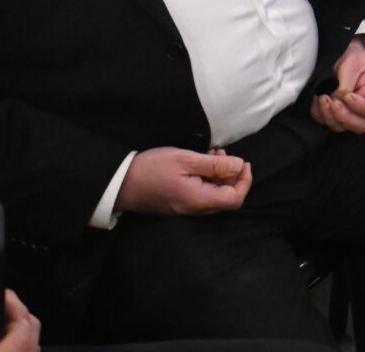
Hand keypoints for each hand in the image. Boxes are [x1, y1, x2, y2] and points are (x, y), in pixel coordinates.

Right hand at [116, 147, 250, 216]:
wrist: (119, 183)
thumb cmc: (151, 168)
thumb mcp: (185, 159)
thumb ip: (214, 164)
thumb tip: (239, 166)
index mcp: (198, 200)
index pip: (235, 199)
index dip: (244, 181)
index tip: (243, 162)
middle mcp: (193, 210)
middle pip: (226, 199)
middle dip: (232, 175)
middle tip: (222, 154)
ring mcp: (184, 209)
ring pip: (214, 196)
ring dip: (219, 175)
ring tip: (211, 154)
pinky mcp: (177, 205)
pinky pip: (201, 195)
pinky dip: (207, 180)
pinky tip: (199, 164)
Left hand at [309, 39, 364, 133]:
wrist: (340, 53)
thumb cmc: (350, 55)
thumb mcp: (351, 63)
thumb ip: (345, 83)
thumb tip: (336, 100)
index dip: (361, 107)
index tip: (348, 96)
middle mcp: (362, 106)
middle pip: (360, 125)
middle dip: (344, 117)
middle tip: (332, 102)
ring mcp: (347, 111)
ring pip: (340, 126)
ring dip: (328, 116)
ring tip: (321, 97)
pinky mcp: (332, 112)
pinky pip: (324, 121)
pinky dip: (318, 113)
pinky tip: (315, 99)